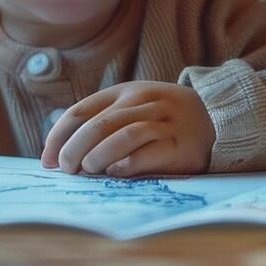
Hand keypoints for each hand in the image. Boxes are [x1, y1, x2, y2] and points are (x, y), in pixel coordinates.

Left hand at [41, 81, 213, 177]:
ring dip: (97, 156)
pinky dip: (125, 166)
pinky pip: (146, 154)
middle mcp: (143, 102)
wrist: (217, 118)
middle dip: (73, 150)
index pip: (81, 111)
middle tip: (66, 170)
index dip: (59, 137)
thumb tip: (60, 155)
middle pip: (97, 125)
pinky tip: (116, 174)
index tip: (48, 161)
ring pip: (121, 135)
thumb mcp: (134, 109)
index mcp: (125, 92)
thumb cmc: (164, 120)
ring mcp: (163, 122)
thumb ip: (103, 124)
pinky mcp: (179, 144)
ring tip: (89, 171)